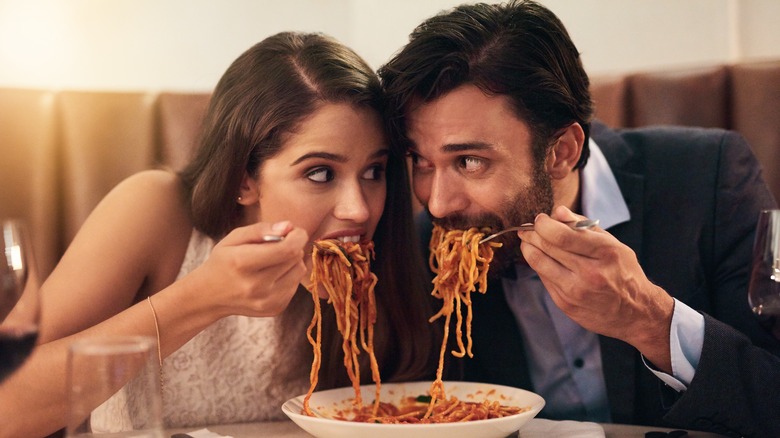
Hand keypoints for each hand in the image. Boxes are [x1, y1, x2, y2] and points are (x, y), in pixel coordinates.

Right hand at [185, 221, 307, 317]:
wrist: (210, 296)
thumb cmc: (223, 261)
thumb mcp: (233, 239)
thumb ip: (261, 229)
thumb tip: (289, 227)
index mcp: (243, 263)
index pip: (286, 249)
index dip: (297, 236)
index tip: (295, 231)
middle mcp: (256, 286)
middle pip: (295, 258)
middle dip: (293, 246)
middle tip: (280, 244)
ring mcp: (267, 301)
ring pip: (300, 271)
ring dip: (292, 261)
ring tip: (273, 261)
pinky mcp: (276, 309)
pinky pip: (295, 285)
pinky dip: (289, 276)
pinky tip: (272, 276)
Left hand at [518, 205, 674, 371]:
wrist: (635, 313)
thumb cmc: (624, 273)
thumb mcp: (614, 244)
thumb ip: (584, 226)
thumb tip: (558, 211)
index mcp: (605, 253)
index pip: (562, 235)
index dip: (543, 224)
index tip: (540, 219)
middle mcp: (590, 273)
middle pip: (547, 246)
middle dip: (531, 234)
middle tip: (527, 229)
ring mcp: (576, 291)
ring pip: (539, 263)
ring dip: (528, 248)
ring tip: (528, 241)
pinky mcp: (566, 304)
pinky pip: (543, 278)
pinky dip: (538, 265)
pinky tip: (541, 259)